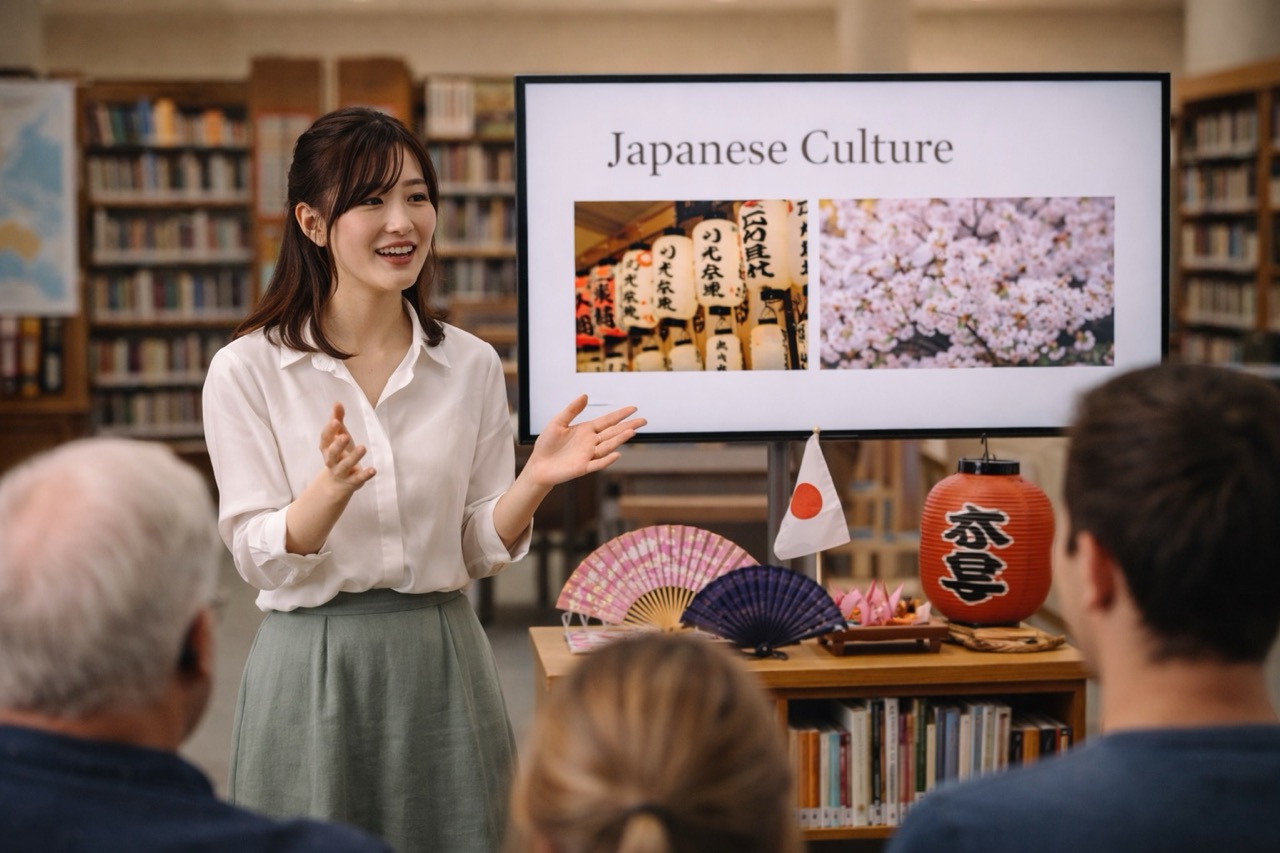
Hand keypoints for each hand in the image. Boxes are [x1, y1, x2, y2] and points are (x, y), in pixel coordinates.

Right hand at [318, 402, 375, 494]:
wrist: (337, 482)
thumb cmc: (339, 453)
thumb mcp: (339, 436)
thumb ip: (337, 419)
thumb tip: (337, 402)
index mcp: (326, 448)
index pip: (325, 439)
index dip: (329, 430)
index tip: (335, 421)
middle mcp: (331, 461)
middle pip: (332, 453)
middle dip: (338, 445)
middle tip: (344, 435)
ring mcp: (341, 472)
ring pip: (345, 465)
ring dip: (354, 457)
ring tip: (363, 447)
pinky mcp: (352, 482)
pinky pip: (358, 479)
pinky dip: (365, 475)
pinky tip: (373, 470)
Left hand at [523, 395, 644, 486]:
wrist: (539, 464)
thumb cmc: (547, 443)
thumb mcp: (557, 422)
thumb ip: (572, 410)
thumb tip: (585, 395)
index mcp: (586, 430)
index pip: (607, 421)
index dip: (620, 415)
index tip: (633, 408)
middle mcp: (591, 442)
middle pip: (613, 433)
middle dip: (628, 426)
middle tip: (643, 420)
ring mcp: (589, 455)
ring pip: (608, 446)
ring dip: (620, 439)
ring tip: (632, 432)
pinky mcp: (583, 468)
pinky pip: (597, 464)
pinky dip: (607, 460)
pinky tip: (617, 454)